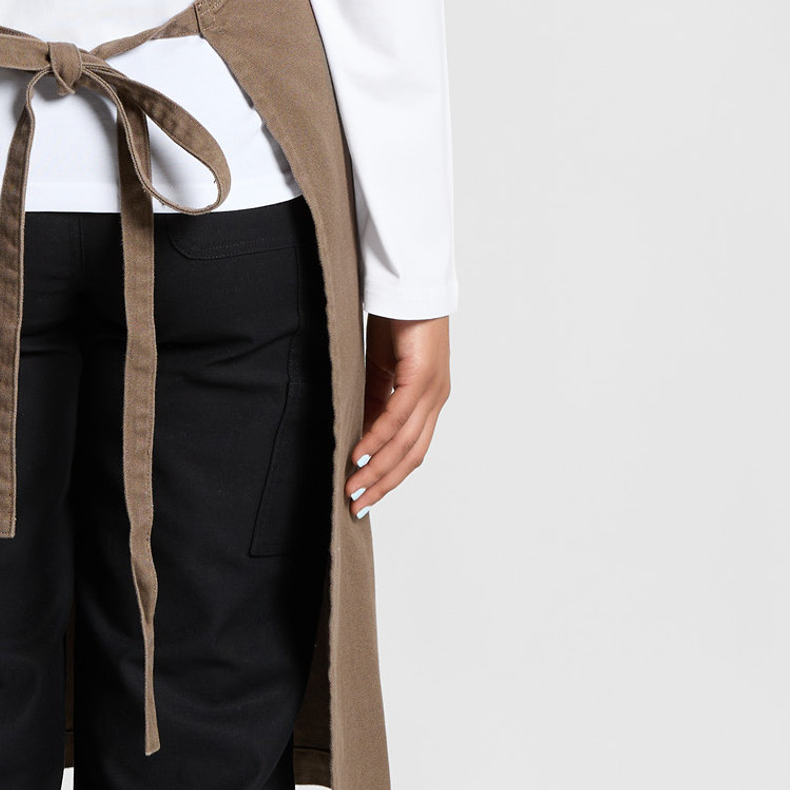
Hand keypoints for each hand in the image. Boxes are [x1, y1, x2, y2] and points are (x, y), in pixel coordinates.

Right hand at [347, 316, 449, 515]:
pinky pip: (398, 418)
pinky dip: (378, 440)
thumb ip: (374, 400)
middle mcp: (435, 399)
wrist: (410, 284)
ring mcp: (432, 390)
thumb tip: (360, 434)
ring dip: (378, 470)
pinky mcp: (422, 377)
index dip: (389, 476)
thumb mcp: (381, 368)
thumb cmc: (396, 320)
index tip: (365, 495)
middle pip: (412, 456)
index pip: (411, 449)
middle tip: (357, 505)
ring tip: (353, 488)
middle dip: (384, 484)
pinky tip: (360, 456)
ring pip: (406, 444)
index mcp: (428, 399)